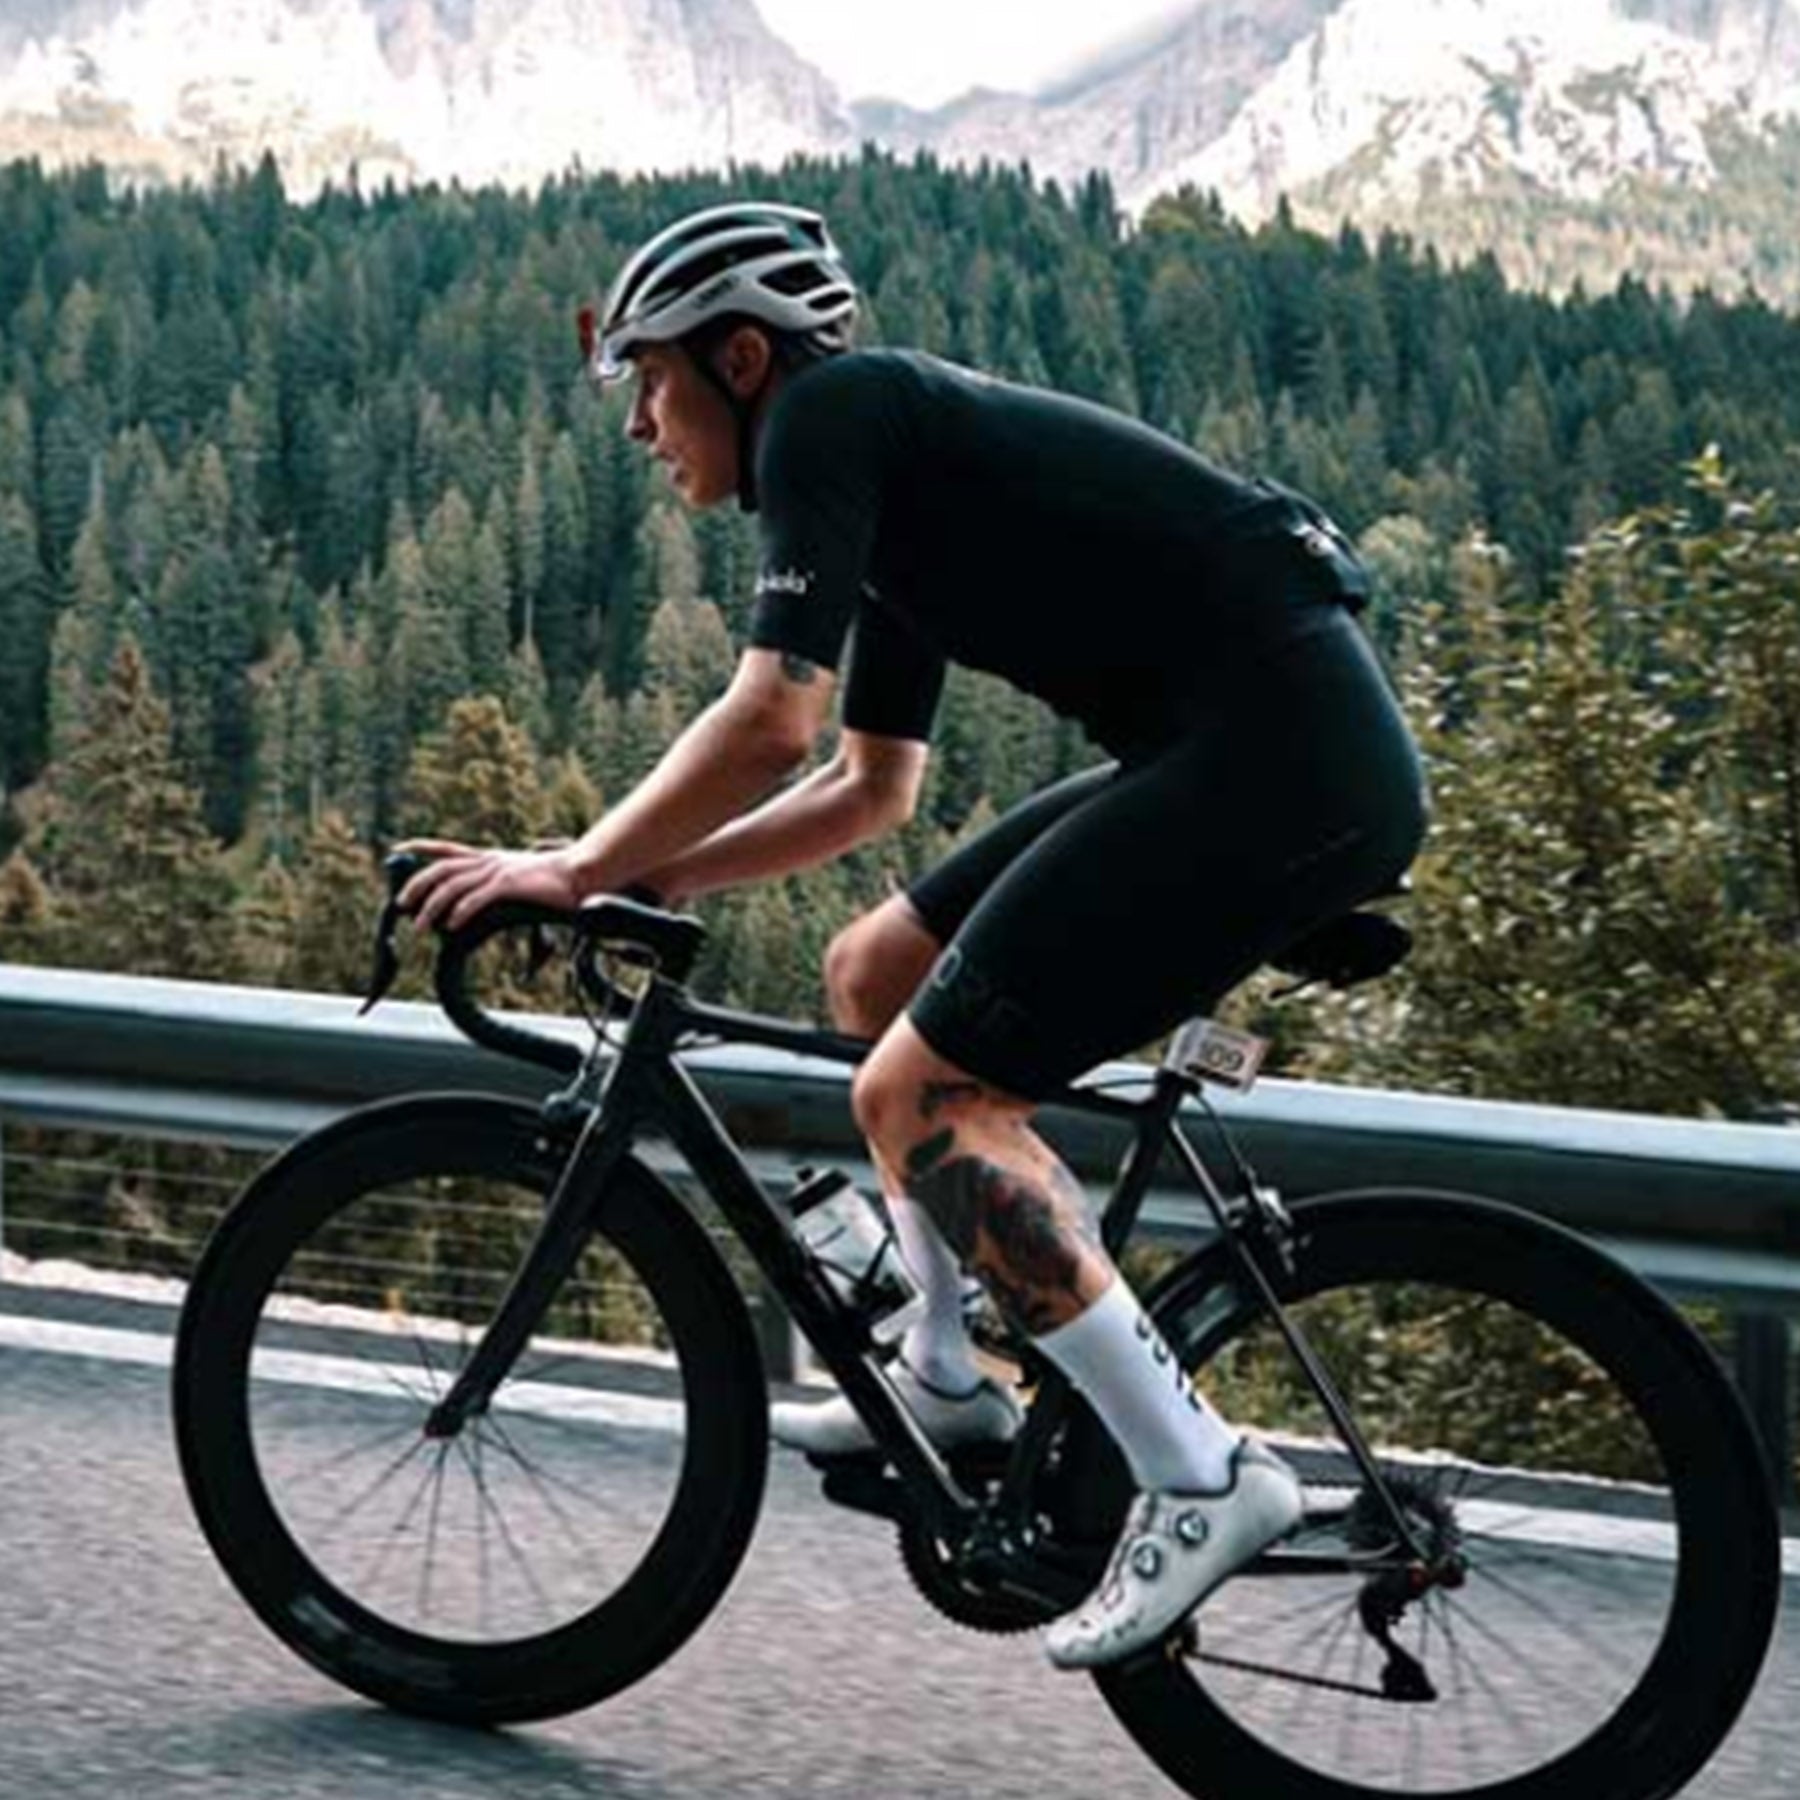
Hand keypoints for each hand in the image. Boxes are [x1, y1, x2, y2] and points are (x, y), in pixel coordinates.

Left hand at [393, 839, 584, 931]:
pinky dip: (460, 912)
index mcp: (489, 858)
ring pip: (453, 885)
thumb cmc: (557, 882)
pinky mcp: (509, 884)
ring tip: (421, 926)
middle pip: (441, 868)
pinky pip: (477, 898)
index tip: (397, 848)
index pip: (446, 849)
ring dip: (432, 906)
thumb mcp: (520, 880)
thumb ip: (500, 889)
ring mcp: (498, 871)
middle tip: (402, 905)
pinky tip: (452, 926)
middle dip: (416, 885)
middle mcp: (489, 860)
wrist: (583, 874)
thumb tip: (483, 909)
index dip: (420, 847)